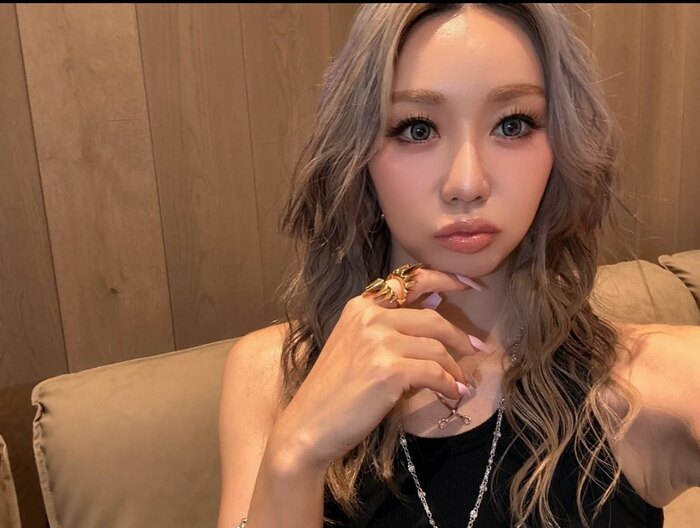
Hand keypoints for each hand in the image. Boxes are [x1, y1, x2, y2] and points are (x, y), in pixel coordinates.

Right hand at [269, 265, 485, 470]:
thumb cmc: (334, 391)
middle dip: (460, 335)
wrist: (309, 425)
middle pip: (432, 318)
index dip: (445, 278)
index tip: (471, 285)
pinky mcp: (389, 369)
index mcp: (360, 306)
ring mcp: (379, 342)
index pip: (410, 280)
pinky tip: (453, 394)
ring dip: (454, 368)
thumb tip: (437, 307)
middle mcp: (370, 317)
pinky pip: (435, 373)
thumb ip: (391, 328)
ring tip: (461, 382)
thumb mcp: (358, 347)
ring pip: (437, 347)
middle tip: (477, 348)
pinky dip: (449, 384)